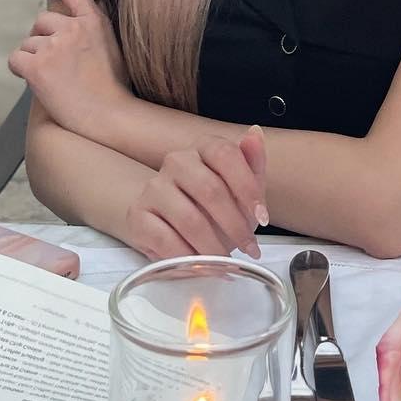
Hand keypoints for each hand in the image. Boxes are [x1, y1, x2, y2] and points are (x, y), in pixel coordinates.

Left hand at [8, 0, 129, 131]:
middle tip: (54, 62)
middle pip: (41, 22)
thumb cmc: (113, 88)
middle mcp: (73, 28)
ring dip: (34, 58)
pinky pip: (15, 59)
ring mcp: (54, 47)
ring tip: (53, 79)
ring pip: (28, 43)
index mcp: (94, 20)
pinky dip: (20, 69)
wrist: (109, 115)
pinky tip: (35, 82)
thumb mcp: (113, 45)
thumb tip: (79, 15)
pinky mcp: (37, 67)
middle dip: (42, 38)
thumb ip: (95, 26)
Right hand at [125, 127, 268, 260]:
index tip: (262, 218)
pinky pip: (164, 240)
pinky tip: (199, 266)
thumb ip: (252, 163)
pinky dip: (187, 258)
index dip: (247, 187)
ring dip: (213, 247)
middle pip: (210, 189)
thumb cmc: (213, 205)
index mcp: (204, 148)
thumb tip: (255, 133)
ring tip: (225, 262)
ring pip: (189, 218)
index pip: (226, 154)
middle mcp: (176, 161)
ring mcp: (154, 187)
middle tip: (248, 249)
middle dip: (235, 225)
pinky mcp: (137, 215)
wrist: (172, 223)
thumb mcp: (241, 188)